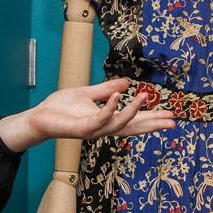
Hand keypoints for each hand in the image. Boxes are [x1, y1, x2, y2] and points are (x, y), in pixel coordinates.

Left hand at [0, 78, 176, 152]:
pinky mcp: (82, 129)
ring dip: (133, 111)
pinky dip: (109, 108)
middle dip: (152, 124)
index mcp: (107, 120)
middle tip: (172, 121)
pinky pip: (99, 119)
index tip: (170, 117)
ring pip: (119, 124)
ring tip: (144, 96)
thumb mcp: (88, 93)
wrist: (40, 116)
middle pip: (133, 128)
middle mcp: (103, 128)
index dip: (152, 119)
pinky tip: (117, 96)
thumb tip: (127, 83)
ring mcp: (94, 130)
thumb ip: (107, 89)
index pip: (134, 121)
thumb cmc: (61, 108)